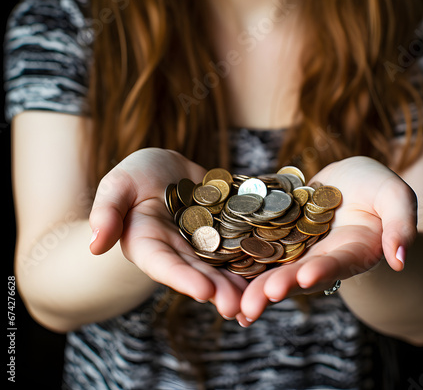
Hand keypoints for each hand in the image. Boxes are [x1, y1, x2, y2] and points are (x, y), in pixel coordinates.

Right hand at [89, 148, 246, 318]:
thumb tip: (95, 245)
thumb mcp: (118, 185)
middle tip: (239, 307)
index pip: (163, 265)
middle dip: (218, 289)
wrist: (166, 168)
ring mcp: (204, 241)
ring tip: (260, 296)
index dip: (182, 278)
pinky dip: (255, 251)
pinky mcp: (225, 229)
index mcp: (149, 244)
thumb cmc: (136, 174)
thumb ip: (107, 212)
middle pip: (198, 271)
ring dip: (240, 280)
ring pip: (223, 263)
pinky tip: (274, 262)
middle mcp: (178, 250)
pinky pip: (241, 239)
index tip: (202, 291)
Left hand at [237, 156, 416, 323]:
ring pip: (275, 268)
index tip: (306, 278)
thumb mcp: (396, 194)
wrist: (348, 179)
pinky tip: (221, 271)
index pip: (338, 263)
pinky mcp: (279, 235)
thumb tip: (401, 260)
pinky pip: (260, 247)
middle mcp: (323, 256)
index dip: (323, 271)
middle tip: (253, 306)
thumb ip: (402, 224)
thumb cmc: (376, 185)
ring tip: (234, 304)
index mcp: (353, 250)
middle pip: (299, 275)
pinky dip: (244, 259)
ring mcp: (299, 248)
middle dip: (277, 289)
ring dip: (254, 285)